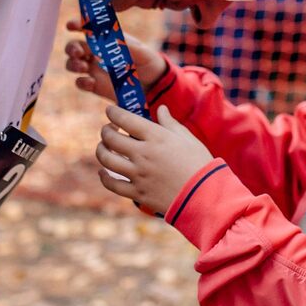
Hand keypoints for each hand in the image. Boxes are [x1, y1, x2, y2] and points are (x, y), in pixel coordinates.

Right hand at [65, 19, 167, 100]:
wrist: (153, 85)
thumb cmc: (148, 62)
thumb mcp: (142, 52)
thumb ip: (127, 46)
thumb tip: (111, 40)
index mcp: (106, 38)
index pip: (88, 28)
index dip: (77, 24)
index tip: (71, 26)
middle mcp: (96, 52)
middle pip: (74, 46)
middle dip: (72, 48)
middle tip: (78, 53)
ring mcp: (94, 68)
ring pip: (72, 63)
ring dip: (73, 64)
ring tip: (83, 67)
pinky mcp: (95, 85)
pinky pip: (80, 82)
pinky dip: (81, 81)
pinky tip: (90, 82)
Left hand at [95, 104, 213, 215]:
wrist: (204, 196)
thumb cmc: (200, 164)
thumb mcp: (188, 139)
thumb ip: (170, 123)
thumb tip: (161, 109)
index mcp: (155, 137)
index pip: (125, 119)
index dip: (113, 112)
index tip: (110, 111)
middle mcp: (143, 154)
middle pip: (111, 138)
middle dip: (106, 131)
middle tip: (108, 130)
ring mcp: (138, 174)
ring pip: (106, 159)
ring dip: (101, 150)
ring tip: (104, 148)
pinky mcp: (137, 192)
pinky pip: (112, 184)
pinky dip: (104, 176)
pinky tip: (103, 172)